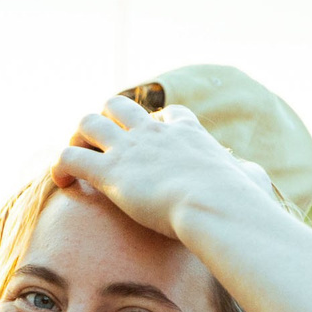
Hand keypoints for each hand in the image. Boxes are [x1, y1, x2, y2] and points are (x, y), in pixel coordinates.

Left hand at [49, 97, 275, 242]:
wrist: (215, 206)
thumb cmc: (238, 200)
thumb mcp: (251, 180)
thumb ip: (249, 174)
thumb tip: (251, 175)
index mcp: (188, 134)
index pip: (170, 114)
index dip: (158, 125)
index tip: (155, 144)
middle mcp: (154, 133)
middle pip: (120, 106)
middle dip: (108, 123)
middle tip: (106, 152)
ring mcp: (129, 149)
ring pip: (89, 122)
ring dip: (79, 139)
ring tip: (79, 164)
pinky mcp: (109, 172)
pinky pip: (70, 157)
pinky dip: (60, 166)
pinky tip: (62, 184)